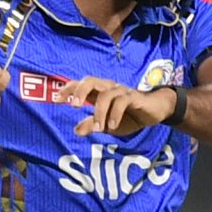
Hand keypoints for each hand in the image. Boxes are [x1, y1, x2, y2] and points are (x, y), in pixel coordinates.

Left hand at [58, 77, 175, 135]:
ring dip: (99, 112)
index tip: (56, 99)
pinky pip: (122, 101)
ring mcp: (121, 91)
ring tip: (99, 128)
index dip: (68, 89)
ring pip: (106, 94)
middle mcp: (108, 88)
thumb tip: (76, 130)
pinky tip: (112, 126)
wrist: (154, 112)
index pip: (80, 85)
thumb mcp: (107, 124)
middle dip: (79, 91)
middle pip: (90, 80)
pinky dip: (114, 114)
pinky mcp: (134, 97)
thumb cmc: (129, 116)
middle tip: (74, 106)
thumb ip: (92, 125)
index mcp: (99, 92)